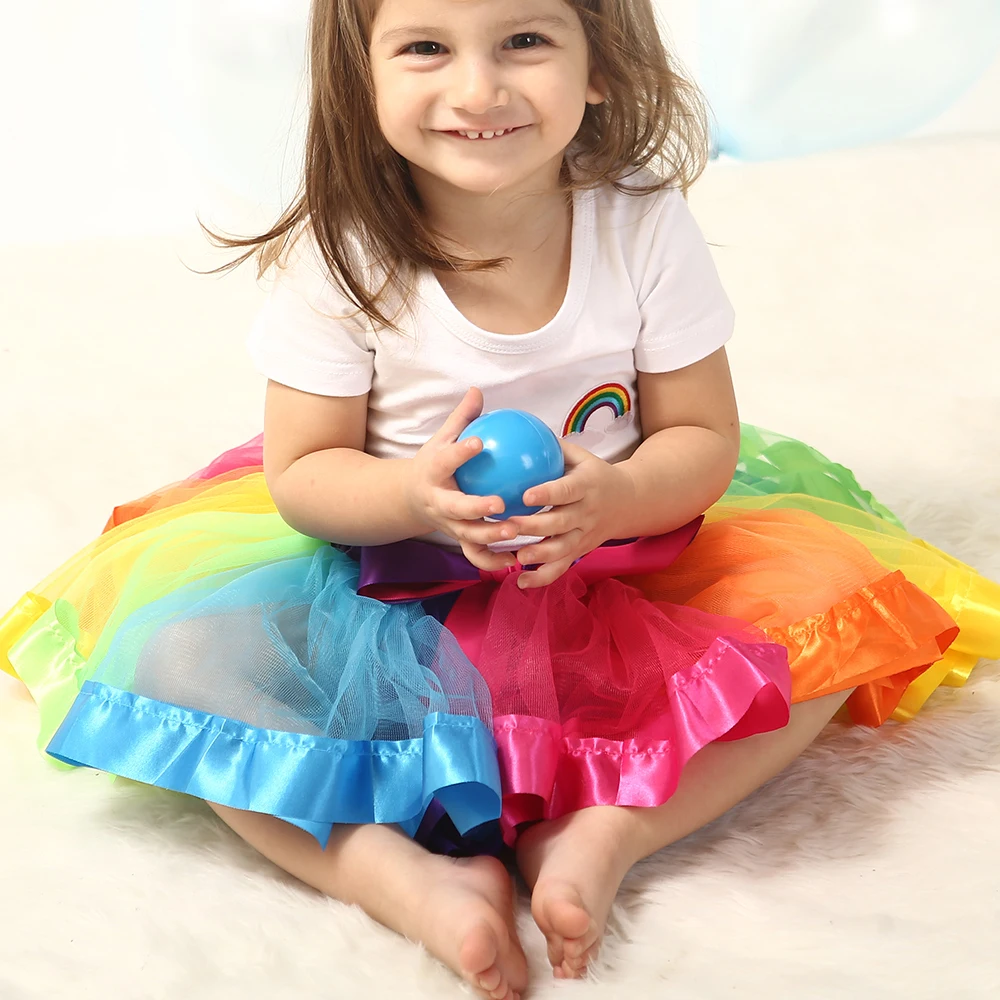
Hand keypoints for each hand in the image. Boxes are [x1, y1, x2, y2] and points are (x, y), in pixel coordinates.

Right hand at [405, 388, 518, 571]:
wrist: (411, 498)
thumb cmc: (435, 463)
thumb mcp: (442, 438)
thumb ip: (462, 418)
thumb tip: (477, 390)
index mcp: (433, 472)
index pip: (446, 460)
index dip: (460, 452)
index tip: (479, 442)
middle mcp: (438, 501)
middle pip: (456, 507)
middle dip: (476, 507)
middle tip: (500, 503)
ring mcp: (448, 524)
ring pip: (468, 535)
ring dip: (490, 536)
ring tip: (515, 531)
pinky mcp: (457, 539)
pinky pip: (475, 554)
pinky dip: (493, 561)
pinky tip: (517, 559)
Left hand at [507, 439, 635, 587]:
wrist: (630, 502)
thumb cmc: (595, 474)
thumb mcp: (581, 457)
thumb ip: (552, 449)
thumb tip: (516, 433)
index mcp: (587, 486)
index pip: (567, 490)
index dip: (548, 494)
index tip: (526, 495)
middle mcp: (587, 513)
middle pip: (561, 523)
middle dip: (535, 527)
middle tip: (508, 525)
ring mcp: (585, 535)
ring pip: (563, 549)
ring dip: (539, 555)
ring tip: (517, 557)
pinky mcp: (581, 551)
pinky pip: (562, 568)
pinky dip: (542, 578)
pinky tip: (520, 583)